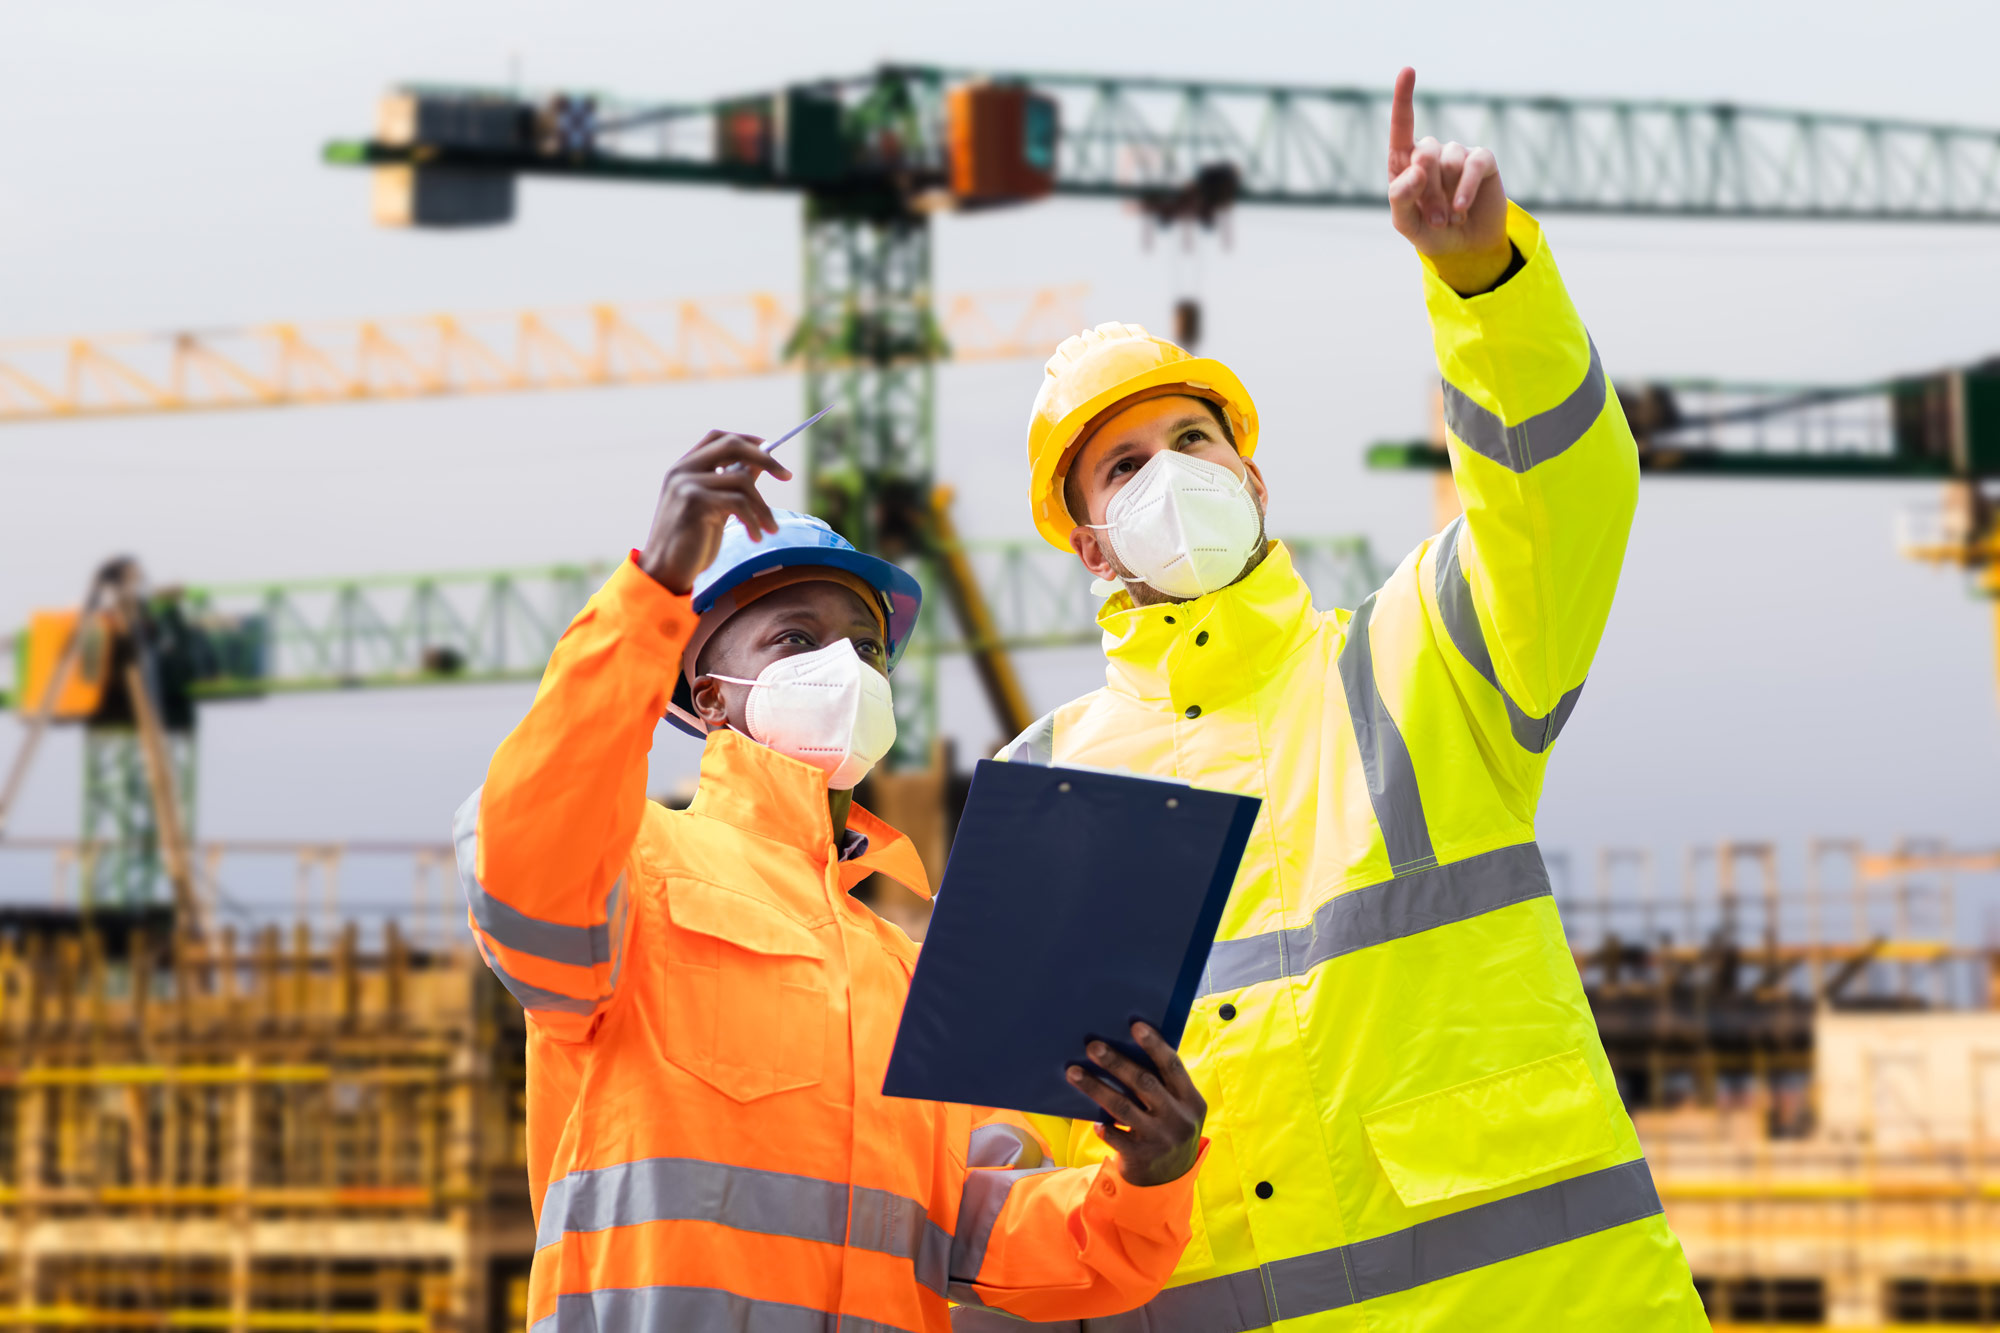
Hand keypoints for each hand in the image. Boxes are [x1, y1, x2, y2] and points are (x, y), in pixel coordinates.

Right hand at [639, 430, 793, 594]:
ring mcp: (686, 484)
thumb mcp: (716, 508)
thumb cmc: (692, 542)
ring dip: (763, 507)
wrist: (666, 571)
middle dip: (765, 458)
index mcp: (684, 468)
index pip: (718, 437)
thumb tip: (762, 463)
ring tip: (771, 529)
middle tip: (787, 476)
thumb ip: (733, 484)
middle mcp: (682, 470)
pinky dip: (754, 520)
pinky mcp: (694, 502)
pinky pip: (738, 503)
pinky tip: (756, 537)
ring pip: (742, 480)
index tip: (771, 450)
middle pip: (731, 445)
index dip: (747, 440)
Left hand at [1066, 1022, 1206, 1187]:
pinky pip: (1115, 1136)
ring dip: (1095, 1087)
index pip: (1173, 1066)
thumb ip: (1163, 1085)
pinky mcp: (1140, 1157)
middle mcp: (1179, 1119)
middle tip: (1092, 1046)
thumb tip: (1126, 1048)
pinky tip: (1094, 1121)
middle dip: (1116, 1062)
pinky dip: (1103, 1127)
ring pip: (1122, 1107)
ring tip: (1073, 1072)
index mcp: (1191, 1101)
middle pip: (1144, 1083)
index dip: (1155, 1045)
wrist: (1168, 1182)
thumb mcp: (1179, 1109)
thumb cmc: (1168, 1129)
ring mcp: (1160, 1139)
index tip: (1135, 1025)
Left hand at [1386, 66, 1511, 294]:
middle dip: (1426, 190)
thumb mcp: (1405, 223)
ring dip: (1446, 195)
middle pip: (1424, 152)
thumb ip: (1400, 198)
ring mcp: (1458, 155)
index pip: (1402, 127)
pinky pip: (1474, 164)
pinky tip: (1461, 207)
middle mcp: (1431, 154)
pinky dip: (1466, 187)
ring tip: (1448, 218)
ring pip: (1448, 160)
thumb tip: (1415, 168)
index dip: (1404, 98)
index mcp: (1406, 164)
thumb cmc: (1429, 233)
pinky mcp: (1483, 162)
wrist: (1465, 249)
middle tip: (1433, 218)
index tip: (1408, 71)